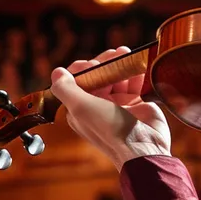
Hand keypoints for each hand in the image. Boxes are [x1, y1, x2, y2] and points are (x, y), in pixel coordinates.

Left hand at [50, 47, 170, 171]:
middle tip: (115, 52)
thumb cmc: (111, 130)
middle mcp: (97, 105)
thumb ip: (65, 89)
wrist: (144, 146)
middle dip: (105, 62)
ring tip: (127, 53)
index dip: (84, 68)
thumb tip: (56, 72)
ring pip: (117, 77)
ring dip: (121, 64)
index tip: (93, 63)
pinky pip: (134, 83)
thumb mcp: (81, 108)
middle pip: (98, 75)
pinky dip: (136, 73)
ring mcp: (117, 104)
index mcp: (80, 108)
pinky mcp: (136, 104)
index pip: (77, 80)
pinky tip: (138, 64)